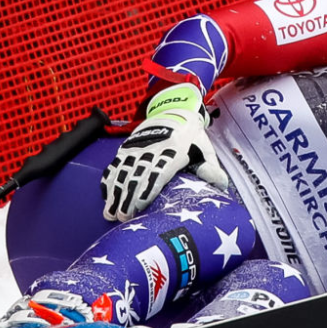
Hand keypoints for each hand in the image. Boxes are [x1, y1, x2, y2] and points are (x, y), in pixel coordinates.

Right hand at [100, 83, 228, 220]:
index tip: (141, 206)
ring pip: (123, 172)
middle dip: (128, 198)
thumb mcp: (205, 148)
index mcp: (173, 150)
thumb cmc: (191, 136)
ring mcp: (136, 148)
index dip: (148, 189)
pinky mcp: (126, 148)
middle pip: (137, 175)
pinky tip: (105, 196)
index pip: (158, 171)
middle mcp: (152, 149)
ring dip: (115, 194)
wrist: (173, 110)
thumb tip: (221, 186)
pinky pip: (114, 164)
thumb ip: (211, 168)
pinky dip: (108, 180)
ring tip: (110, 213)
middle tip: (123, 217)